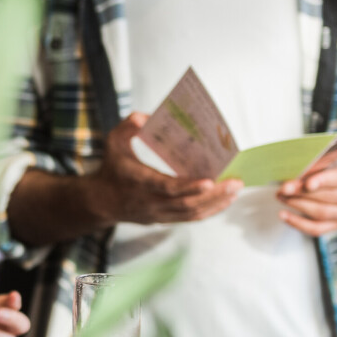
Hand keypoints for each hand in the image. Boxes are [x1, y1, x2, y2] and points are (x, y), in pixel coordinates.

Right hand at [87, 113, 240, 225]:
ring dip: (216, 203)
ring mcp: (158, 213)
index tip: (209, 181)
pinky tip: (224, 201)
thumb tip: (145, 117)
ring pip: (192, 213)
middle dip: (214, 195)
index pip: (167, 188)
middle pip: (187, 204)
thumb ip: (128, 126)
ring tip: (235, 190)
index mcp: (139, 181)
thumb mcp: (113, 142)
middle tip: (236, 183)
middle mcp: (150, 201)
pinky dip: (209, 210)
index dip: (189, 186)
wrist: (100, 201)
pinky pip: (190, 218)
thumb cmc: (111, 168)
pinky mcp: (164, 219)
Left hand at [277, 162, 336, 236]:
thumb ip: (321, 162)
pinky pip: (317, 228)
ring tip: (281, 197)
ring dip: (298, 204)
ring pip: (321, 213)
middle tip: (284, 188)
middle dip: (302, 192)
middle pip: (328, 197)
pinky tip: (284, 215)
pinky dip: (298, 223)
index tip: (307, 184)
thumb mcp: (336, 159)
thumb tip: (298, 168)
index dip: (324, 181)